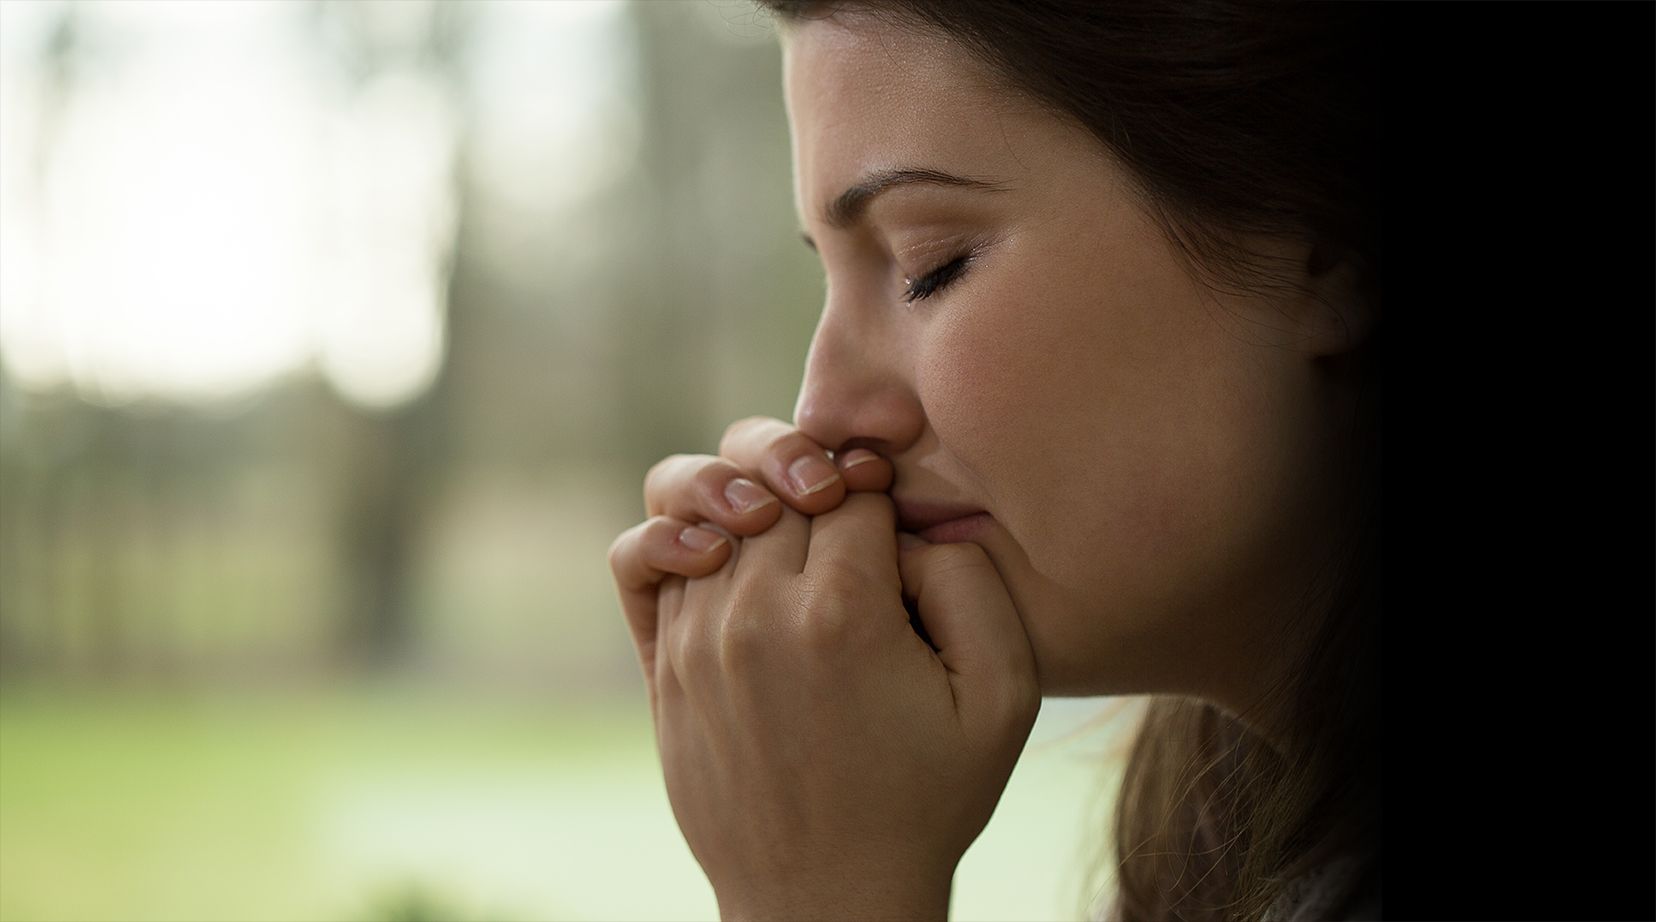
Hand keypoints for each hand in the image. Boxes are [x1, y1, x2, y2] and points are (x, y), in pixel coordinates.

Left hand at [652, 493, 1039, 919]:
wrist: (827, 897)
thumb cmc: (926, 799)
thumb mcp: (1001, 697)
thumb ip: (973, 584)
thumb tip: (913, 525)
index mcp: (842, 613)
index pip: (849, 483)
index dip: (878, 483)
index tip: (893, 511)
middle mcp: (756, 615)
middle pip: (773, 479)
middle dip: (815, 477)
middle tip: (846, 510)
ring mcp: (697, 640)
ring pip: (702, 502)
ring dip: (748, 495)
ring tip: (789, 522)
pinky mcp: (662, 667)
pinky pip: (639, 559)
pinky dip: (671, 533)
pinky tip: (714, 549)